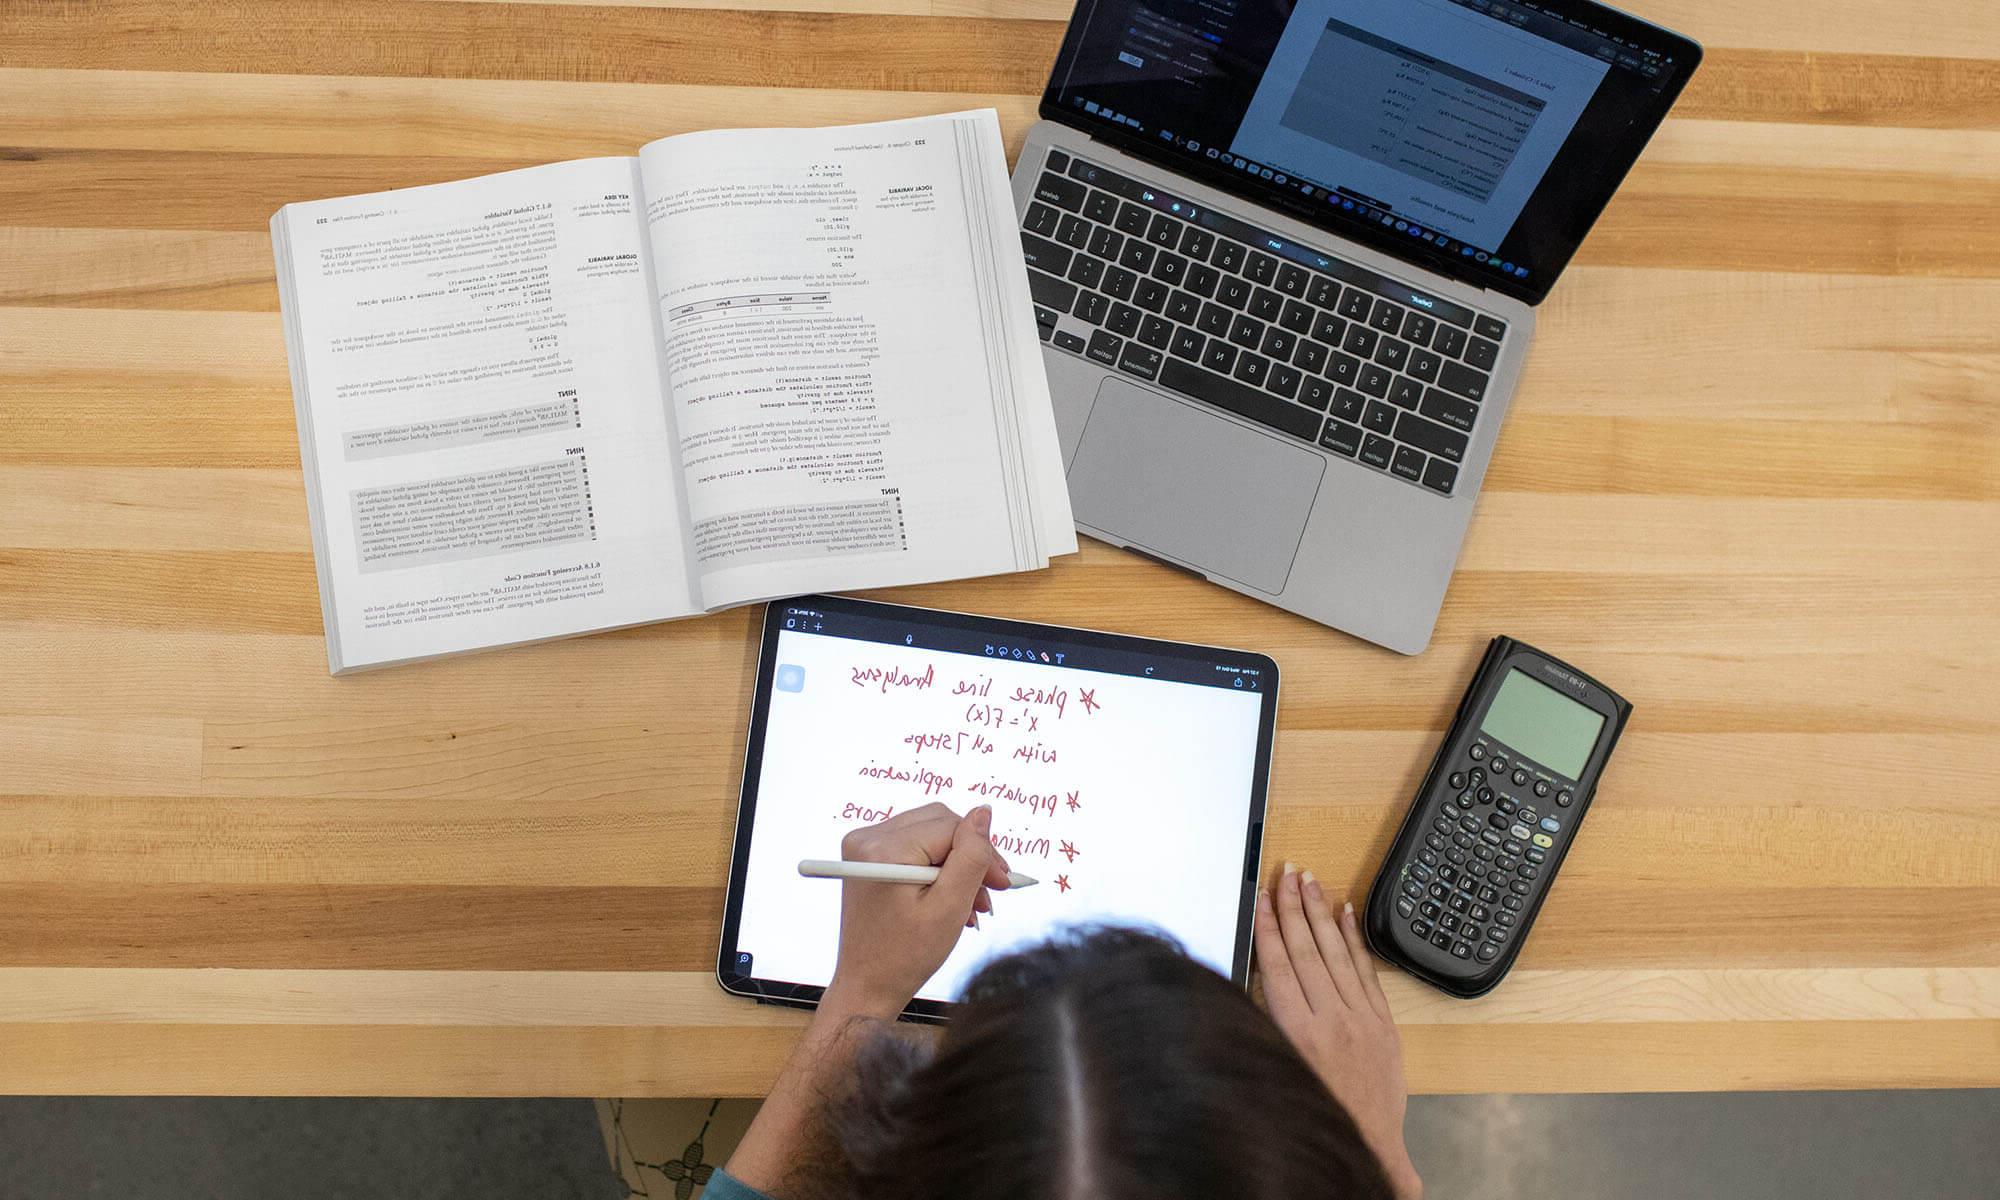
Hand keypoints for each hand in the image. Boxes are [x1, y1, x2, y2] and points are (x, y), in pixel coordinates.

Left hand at [824, 802, 1012, 1016]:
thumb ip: (971, 856)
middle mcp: (867, 838)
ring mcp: (864, 846)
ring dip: (956, 865)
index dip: (982, 852)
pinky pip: (914, 846)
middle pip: (940, 824)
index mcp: (884, 850)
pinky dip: (937, 868)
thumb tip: (983, 811)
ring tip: (972, 903)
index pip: (951, 827)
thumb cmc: (905, 956)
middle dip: (970, 857)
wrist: (867, 985)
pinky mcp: (867, 857)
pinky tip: (950, 897)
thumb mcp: (949, 907)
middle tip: (990, 892)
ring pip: (930, 834)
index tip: (1002, 883)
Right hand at [1255, 864, 1420, 1199]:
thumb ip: (1268, 1023)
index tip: (1264, 896)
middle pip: (1307, 949)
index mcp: (1299, 1032)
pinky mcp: (1383, 1023)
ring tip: (1312, 882)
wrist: (1368, 1144)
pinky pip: (1366, 971)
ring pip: (1337, 953)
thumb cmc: (1317, 1112)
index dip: (1270, 925)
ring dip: (1322, 913)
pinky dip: (1354, 940)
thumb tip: (1256, 976)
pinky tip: (1345, 915)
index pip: (1279, 964)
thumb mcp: (1278, 1068)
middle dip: (1295, 906)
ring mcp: (1361, 1018)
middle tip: (1288, 874)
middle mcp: (1331, 1019)